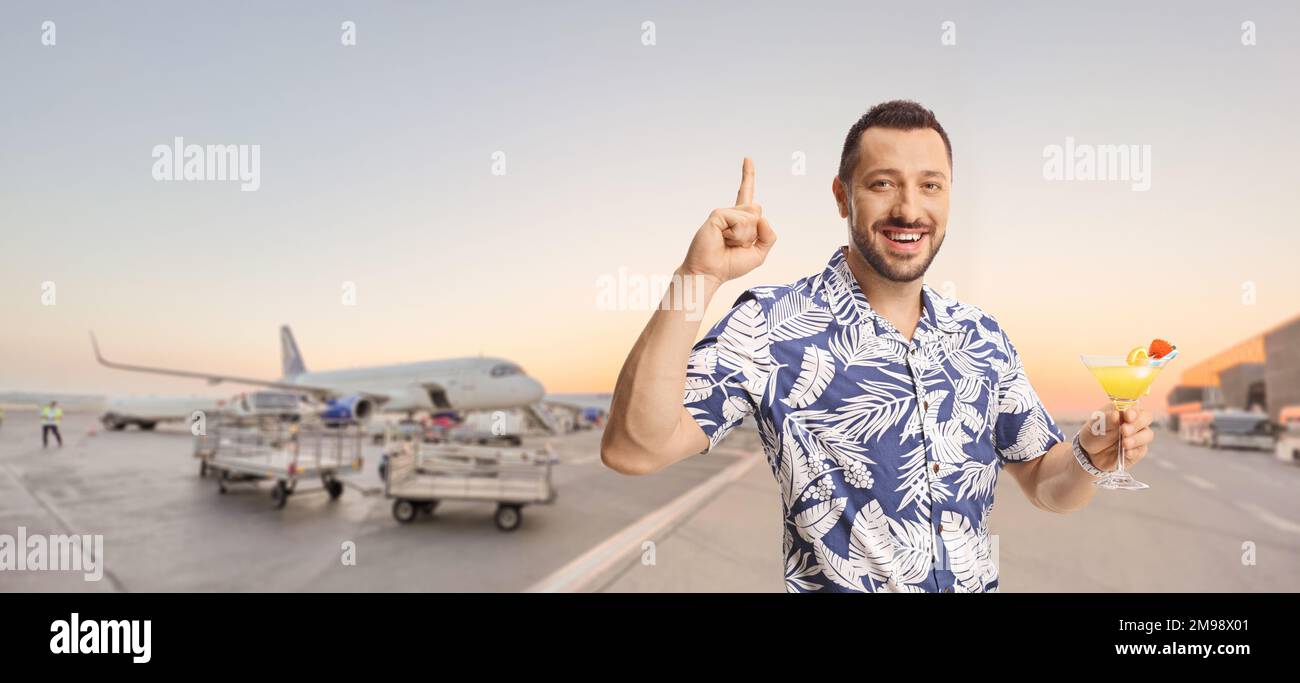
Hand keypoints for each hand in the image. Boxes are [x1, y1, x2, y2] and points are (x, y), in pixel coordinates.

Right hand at [679, 157, 777, 286]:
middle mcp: (731, 213)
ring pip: (751, 217)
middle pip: (757, 210)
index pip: (746, 194)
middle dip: (754, 233)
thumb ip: (769, 236)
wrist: (709, 273)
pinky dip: (737, 235)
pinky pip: (741, 221)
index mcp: (740, 220)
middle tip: (735, 245)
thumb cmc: (729, 265)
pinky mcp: (717, 215)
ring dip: (745, 236)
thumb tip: (762, 216)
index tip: (747, 158)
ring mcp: (723, 213)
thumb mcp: (759, 254)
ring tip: (728, 243)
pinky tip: (723, 239)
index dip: (748, 176)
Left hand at [1078, 406, 1155, 470]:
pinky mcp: (1138, 450)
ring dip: (1137, 439)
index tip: (1127, 416)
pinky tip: (1127, 453)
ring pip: (1147, 435)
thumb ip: (1107, 419)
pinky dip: (1134, 452)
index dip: (1133, 411)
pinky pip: (1141, 451)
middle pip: (1146, 418)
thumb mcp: (1096, 425)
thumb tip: (1116, 414)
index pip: (1135, 406)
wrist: (1091, 452)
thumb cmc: (1095, 432)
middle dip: (1137, 424)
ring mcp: (1138, 436)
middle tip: (1124, 430)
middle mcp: (1135, 421)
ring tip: (1124, 443)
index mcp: (1124, 410)